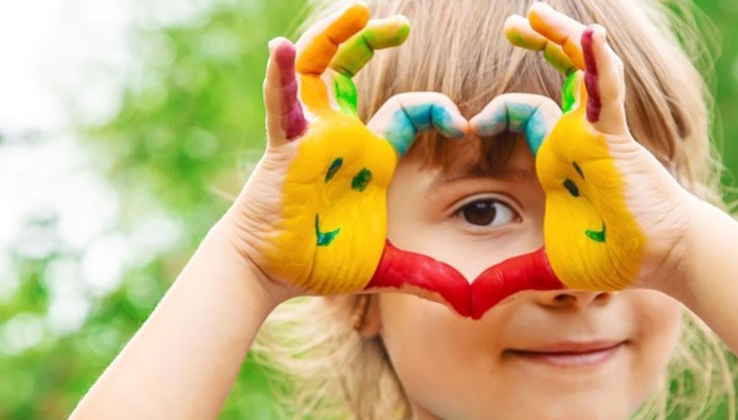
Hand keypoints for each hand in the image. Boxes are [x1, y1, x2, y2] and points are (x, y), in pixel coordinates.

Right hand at [223, 3, 468, 302]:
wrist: (271, 274)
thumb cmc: (320, 261)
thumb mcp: (384, 267)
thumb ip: (424, 276)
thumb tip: (465, 299)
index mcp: (370, 155)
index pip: (409, 112)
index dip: (438, 109)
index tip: (465, 123)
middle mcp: (341, 134)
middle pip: (356, 68)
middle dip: (376, 40)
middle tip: (401, 22)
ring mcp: (310, 133)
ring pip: (321, 68)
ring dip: (338, 37)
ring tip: (360, 10)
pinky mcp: (284, 145)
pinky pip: (281, 103)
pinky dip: (282, 76)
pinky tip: (282, 49)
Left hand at [472, 4, 695, 293]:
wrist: (659, 259)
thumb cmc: (613, 255)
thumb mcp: (546, 268)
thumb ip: (509, 277)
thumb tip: (471, 304)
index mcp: (558, 157)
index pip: (523, 113)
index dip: (495, 111)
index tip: (467, 126)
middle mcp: (576, 135)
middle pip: (553, 77)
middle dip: (535, 45)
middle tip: (512, 23)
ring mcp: (597, 131)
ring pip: (579, 71)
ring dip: (561, 38)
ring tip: (534, 10)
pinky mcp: (616, 137)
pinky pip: (607, 93)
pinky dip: (600, 66)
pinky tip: (592, 38)